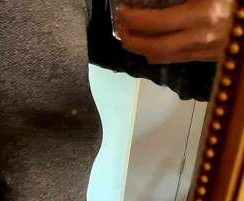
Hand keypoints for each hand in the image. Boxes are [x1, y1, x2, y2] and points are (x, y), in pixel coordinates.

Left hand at [115, 0, 232, 62]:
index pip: (157, 23)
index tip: (120, 12)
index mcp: (203, 13)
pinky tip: (151, 46)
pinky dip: (159, 54)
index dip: (134, 19)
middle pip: (155, 47)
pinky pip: (178, 59)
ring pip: (164, 57)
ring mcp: (207, 49)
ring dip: (142, 49)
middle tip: (119, 29)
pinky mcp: (211, 56)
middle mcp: (202, 36)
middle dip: (132, 40)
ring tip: (129, 38)